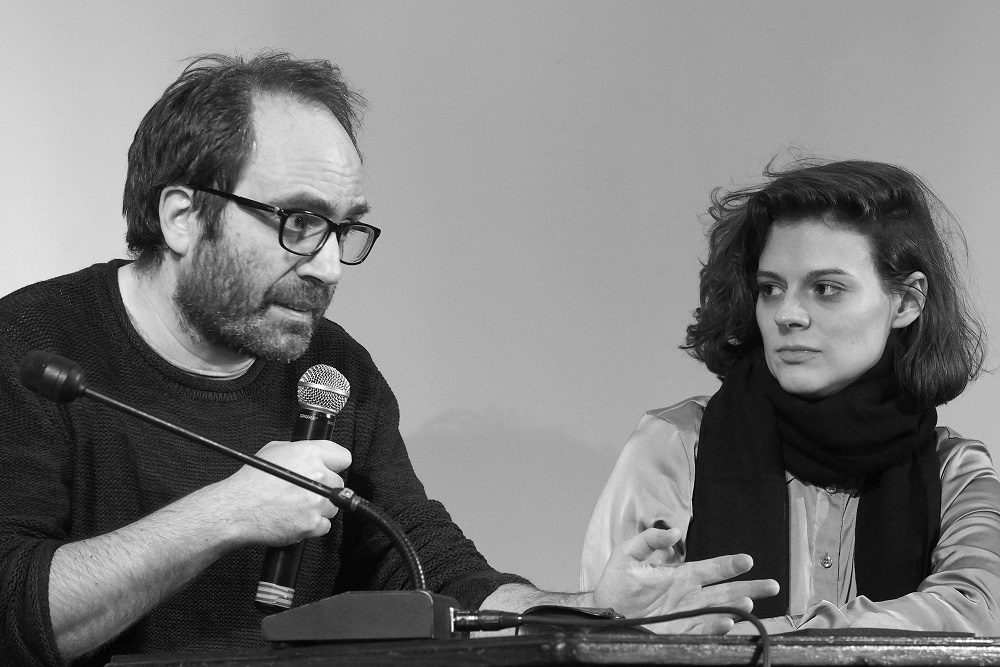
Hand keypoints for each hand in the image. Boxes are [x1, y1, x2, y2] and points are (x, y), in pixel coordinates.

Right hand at [212, 439, 351, 546]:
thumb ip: (298, 450)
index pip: (343, 457)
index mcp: (310, 454)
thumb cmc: (250, 482)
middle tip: (305, 491)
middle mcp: (317, 476)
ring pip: (333, 506)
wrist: (236, 509)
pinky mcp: (313, 523)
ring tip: (296, 506)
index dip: (334, 463)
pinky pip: (324, 525)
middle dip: (324, 487)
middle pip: (338, 483)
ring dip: (319, 507)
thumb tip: (311, 454)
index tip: (329, 469)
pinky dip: (312, 525)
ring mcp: (317, 502)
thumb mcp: (273, 451)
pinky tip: (295, 518)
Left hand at [592, 527, 779, 633]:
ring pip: (719, 610)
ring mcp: (686, 614)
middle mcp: (689, 596)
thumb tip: (675, 532)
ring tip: (749, 603)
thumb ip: (650, 540)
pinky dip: (715, 626)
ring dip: (735, 607)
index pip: (712, 569)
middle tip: (772, 585)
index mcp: (682, 576)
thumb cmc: (617, 583)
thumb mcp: (629, 553)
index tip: (748, 560)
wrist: (602, 611)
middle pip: (726, 591)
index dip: (730, 564)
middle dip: (749, 587)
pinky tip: (727, 621)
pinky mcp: (678, 631)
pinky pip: (701, 629)